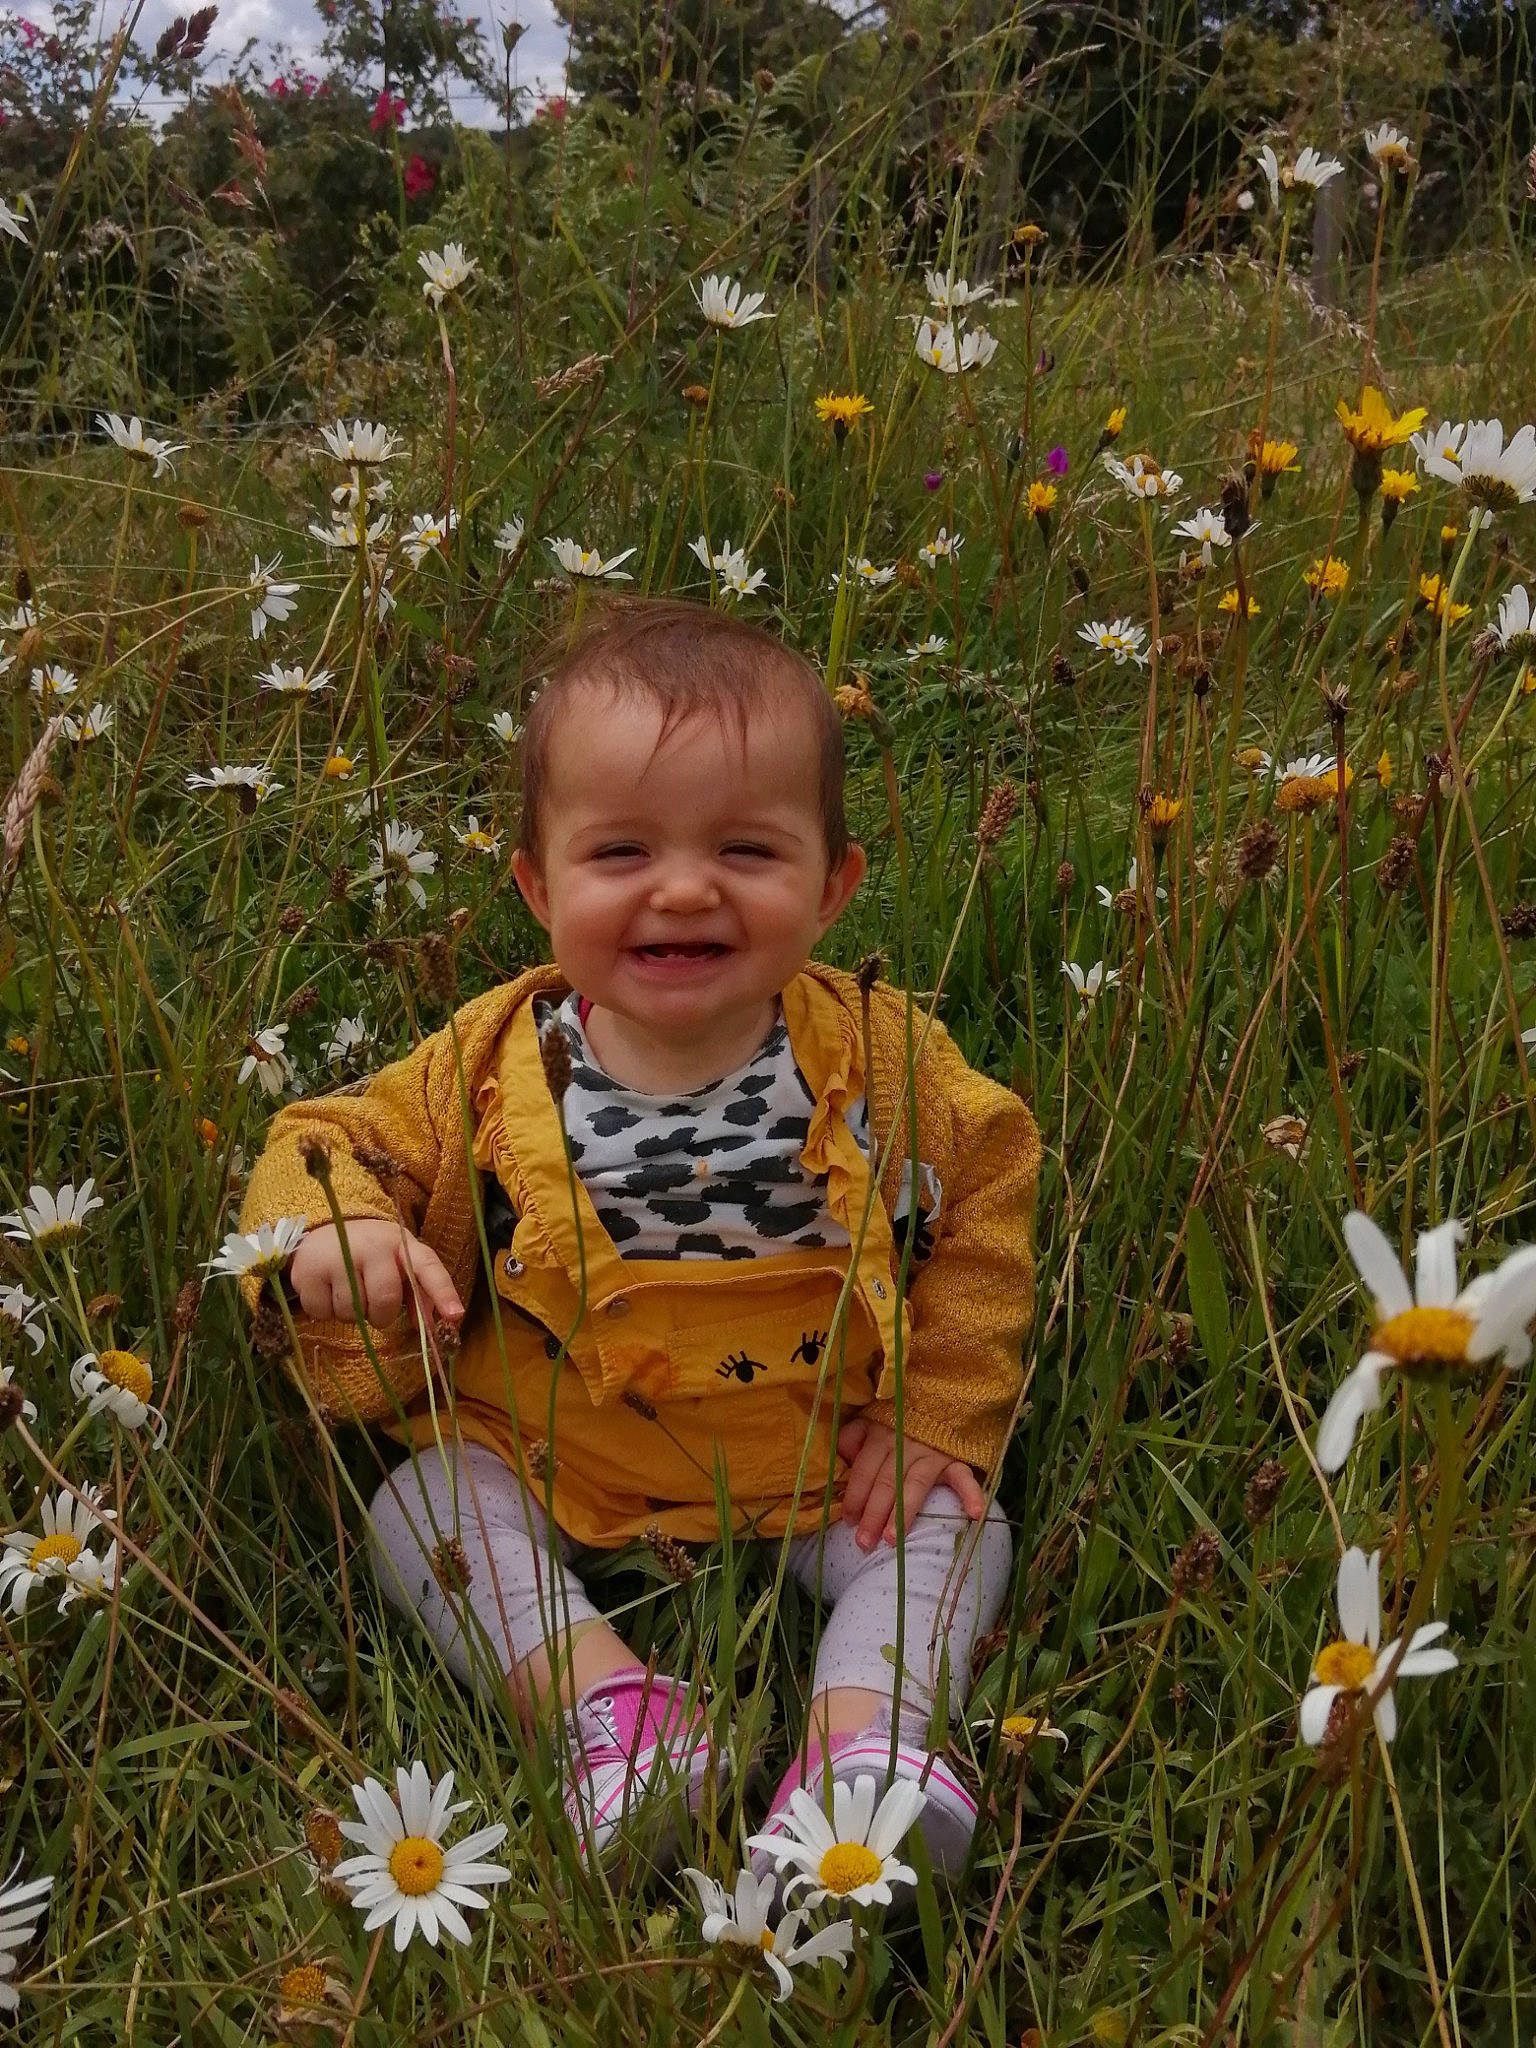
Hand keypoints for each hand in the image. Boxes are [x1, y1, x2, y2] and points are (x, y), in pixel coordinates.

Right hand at [289, 1218, 463, 1330]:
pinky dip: (326, 1312)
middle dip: (382, 1315)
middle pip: (385, 1301)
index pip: (428, 1266)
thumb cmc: (371, 1254)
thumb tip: (435, 1327)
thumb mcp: (398, 1263)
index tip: (455, 1316)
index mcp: (401, 1244)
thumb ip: (419, 1294)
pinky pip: (323, 1313)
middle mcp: (371, 1247)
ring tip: (349, 1291)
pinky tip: (327, 1290)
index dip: (443, 1292)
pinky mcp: (307, 1272)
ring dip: (352, 1314)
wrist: (324, 1228)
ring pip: (352, 1312)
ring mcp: (337, 1257)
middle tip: (375, 1307)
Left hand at [836, 1416, 986, 1550]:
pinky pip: (963, 1476)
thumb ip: (853, 1437)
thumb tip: (841, 1458)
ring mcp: (932, 1452)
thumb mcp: (871, 1417)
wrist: (942, 1395)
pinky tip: (974, 1514)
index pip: (864, 1469)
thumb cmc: (900, 1416)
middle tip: (864, 1543)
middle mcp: (904, 1444)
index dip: (855, 1495)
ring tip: (892, 1540)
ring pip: (915, 1485)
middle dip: (873, 1514)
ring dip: (903, 1513)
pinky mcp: (955, 1457)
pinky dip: (970, 1494)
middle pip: (886, 1482)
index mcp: (880, 1434)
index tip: (848, 1521)